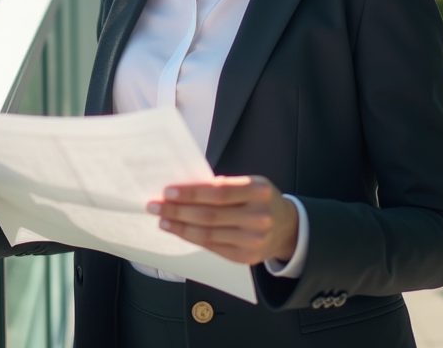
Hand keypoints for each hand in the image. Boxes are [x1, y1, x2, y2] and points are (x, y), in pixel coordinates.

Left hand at [147, 175, 297, 265]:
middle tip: (155, 205)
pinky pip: (212, 247)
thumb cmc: (260, 200)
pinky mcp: (246, 257)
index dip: (191, 193)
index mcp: (258, 191)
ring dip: (180, 226)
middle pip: (209, 215)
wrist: (287, 228)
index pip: (218, 192)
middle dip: (177, 210)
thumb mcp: (249, 184)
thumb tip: (184, 188)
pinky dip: (191, 238)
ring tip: (162, 219)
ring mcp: (253, 240)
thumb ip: (222, 186)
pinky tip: (177, 230)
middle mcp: (258, 217)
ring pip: (207, 234)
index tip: (168, 191)